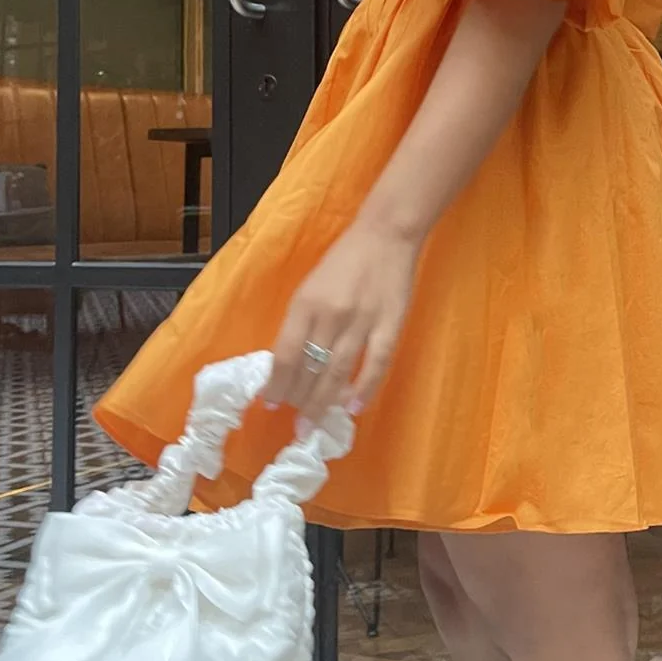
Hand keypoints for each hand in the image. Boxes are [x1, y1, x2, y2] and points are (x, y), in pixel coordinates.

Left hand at [263, 220, 419, 423]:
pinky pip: (376, 364)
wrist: (385, 235)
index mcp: (305, 303)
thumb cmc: (342, 261)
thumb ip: (301, 323)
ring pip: (338, 373)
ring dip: (324, 403)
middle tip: (297, 425)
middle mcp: (330, 315)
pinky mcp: (390, 325)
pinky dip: (364, 390)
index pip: (286, 354)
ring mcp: (362, 321)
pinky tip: (354, 408)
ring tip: (315, 424)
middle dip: (300, 401)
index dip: (277, 384)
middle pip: (310, 368)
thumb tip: (290, 365)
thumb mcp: (310, 287)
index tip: (271, 404)